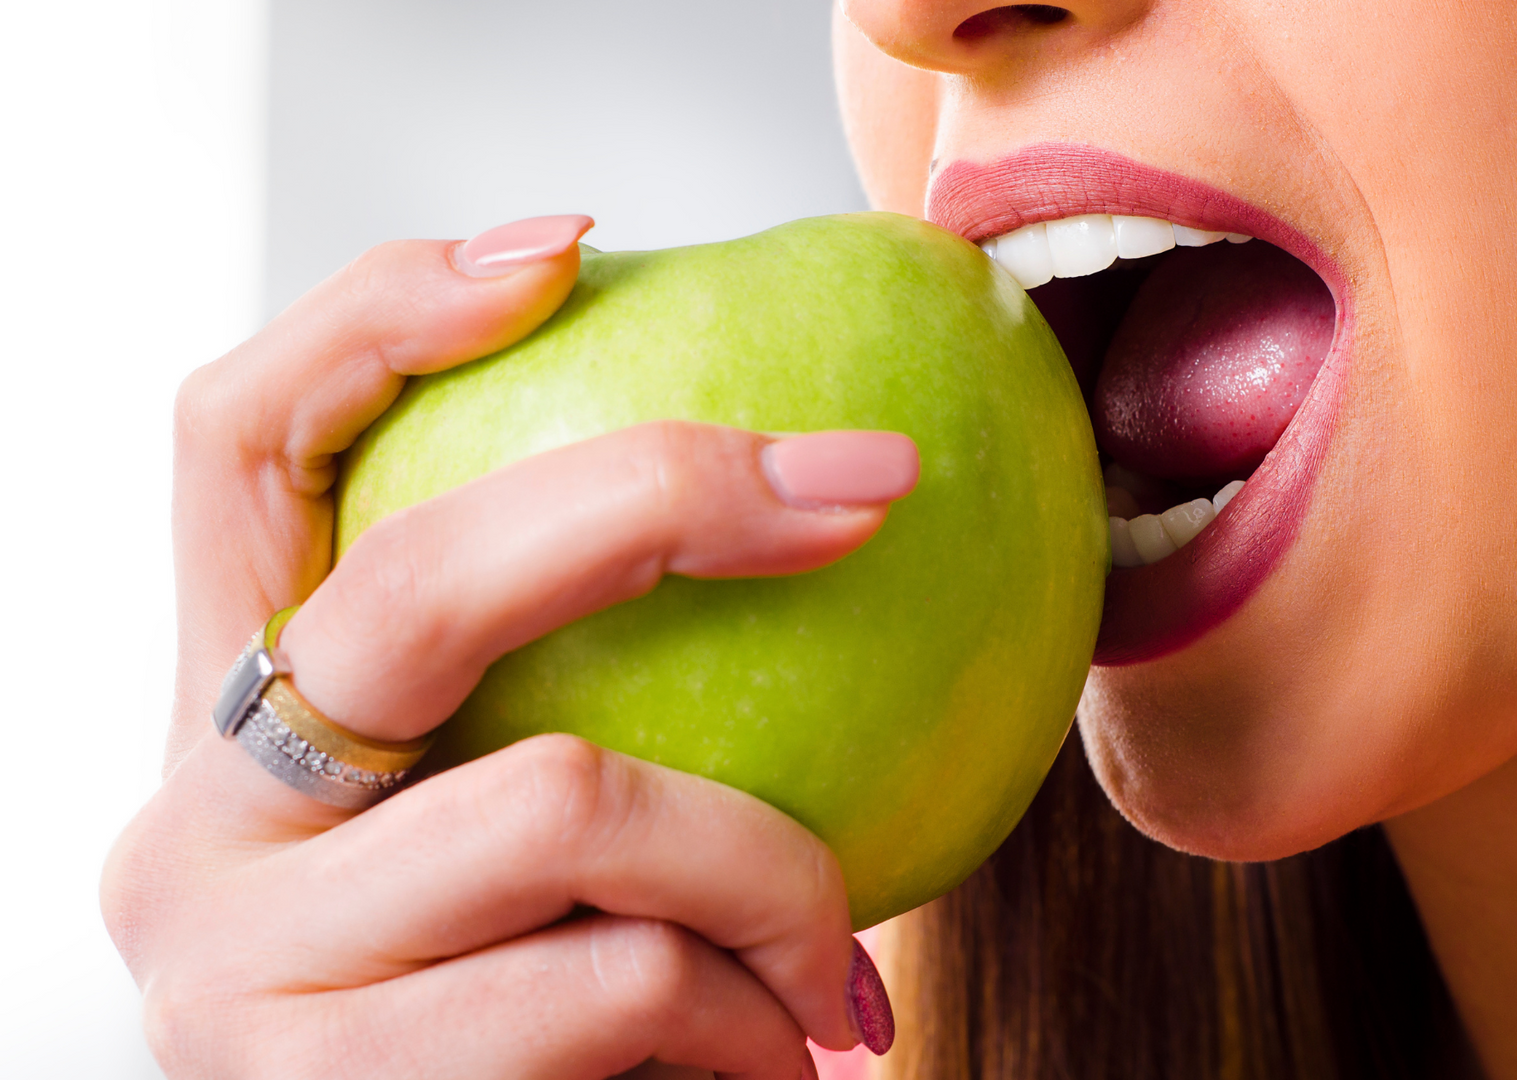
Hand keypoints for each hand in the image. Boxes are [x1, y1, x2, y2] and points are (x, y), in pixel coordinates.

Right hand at [102, 216, 909, 1078]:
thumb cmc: (549, 1031)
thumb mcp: (544, 857)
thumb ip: (591, 717)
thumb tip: (836, 514)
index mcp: (228, 721)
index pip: (232, 444)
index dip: (377, 317)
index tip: (572, 250)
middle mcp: (189, 826)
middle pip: (415, 579)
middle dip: (668, 498)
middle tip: (866, 491)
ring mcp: (236, 969)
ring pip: (573, 800)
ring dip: (777, 878)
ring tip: (830, 966)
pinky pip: (622, 982)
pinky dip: (754, 1015)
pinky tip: (786, 1057)